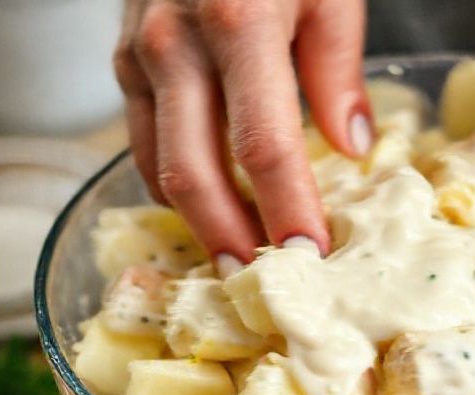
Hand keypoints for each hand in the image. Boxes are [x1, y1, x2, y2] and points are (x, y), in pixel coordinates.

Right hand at [113, 0, 370, 272]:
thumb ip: (336, 66)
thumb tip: (351, 146)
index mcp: (238, 24)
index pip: (263, 145)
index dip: (286, 208)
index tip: (311, 256)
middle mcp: (175, 46)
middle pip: (194, 174)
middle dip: (230, 239)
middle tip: (263, 288)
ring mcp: (140, 55)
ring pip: (159, 167)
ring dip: (198, 222)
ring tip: (238, 261)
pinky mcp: (123, 61)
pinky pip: (143, 141)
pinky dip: (174, 184)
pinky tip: (208, 206)